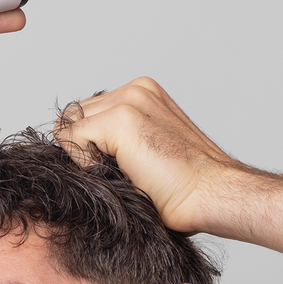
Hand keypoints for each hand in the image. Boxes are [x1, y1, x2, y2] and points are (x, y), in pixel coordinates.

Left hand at [56, 79, 237, 233]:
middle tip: (123, 172)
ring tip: (125, 171)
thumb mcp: (145, 152)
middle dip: (86, 147)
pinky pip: (72, 139)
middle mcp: (135, 90)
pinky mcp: (121, 118)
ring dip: (87, 156)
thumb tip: (78, 151)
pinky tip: (122, 173)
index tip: (123, 166)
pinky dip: (86, 164)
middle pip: (74, 117)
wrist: (210, 193)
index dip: (91, 145)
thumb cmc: (183, 186)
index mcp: (143, 93)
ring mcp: (129, 100)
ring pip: (72, 126)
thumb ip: (116, 140)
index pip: (87, 113)